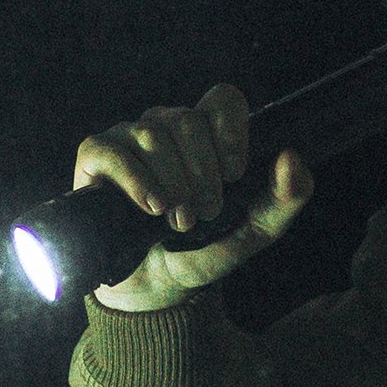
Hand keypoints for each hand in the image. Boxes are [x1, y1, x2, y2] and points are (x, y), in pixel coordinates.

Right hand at [70, 83, 314, 311]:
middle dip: (201, 172)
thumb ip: (286, 198)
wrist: (156, 287)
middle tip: (203, 213)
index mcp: (206, 134)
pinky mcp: (95, 158)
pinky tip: (150, 207)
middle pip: (187, 119)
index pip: (222, 98)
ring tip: (177, 220)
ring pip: (152, 134)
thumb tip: (292, 157)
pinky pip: (111, 150)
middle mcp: (166, 127)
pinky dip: (135, 179)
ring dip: (172, 182)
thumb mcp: (255, 230)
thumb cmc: (204, 251)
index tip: (234, 174)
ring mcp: (128, 138)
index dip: (230, 130)